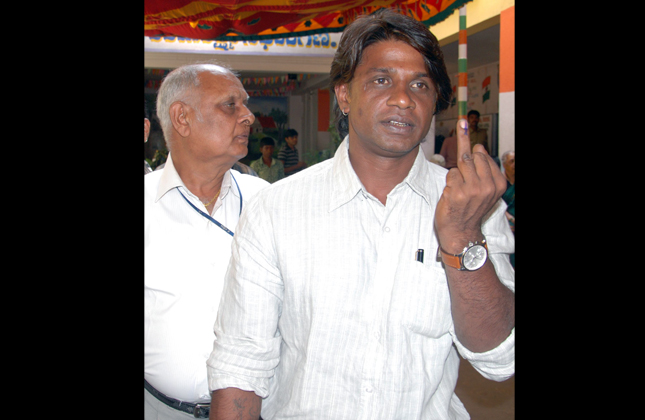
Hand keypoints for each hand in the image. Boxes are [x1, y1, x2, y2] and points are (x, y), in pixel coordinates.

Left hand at [434, 119, 507, 252]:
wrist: (461, 232)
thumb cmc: (470, 208)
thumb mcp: (485, 189)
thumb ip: (483, 168)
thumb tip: (479, 146)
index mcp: (498, 184)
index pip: (483, 154)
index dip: (472, 146)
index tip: (463, 125)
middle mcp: (488, 186)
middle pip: (472, 156)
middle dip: (464, 162)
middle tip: (463, 178)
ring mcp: (473, 189)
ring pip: (461, 164)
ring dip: (457, 173)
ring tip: (459, 188)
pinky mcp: (458, 193)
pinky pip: (451, 174)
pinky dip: (449, 182)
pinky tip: (453, 194)